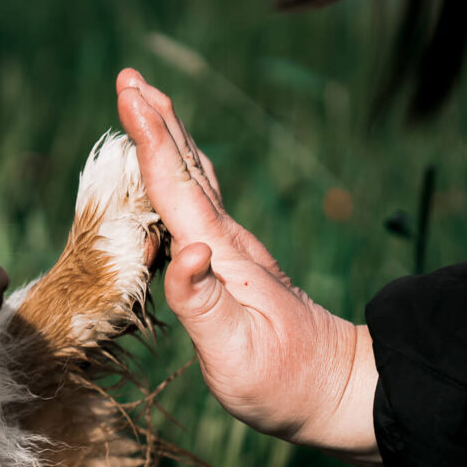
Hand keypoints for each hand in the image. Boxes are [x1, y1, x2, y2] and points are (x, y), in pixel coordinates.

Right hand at [116, 69, 380, 466]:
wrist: (337, 388)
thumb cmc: (283, 382)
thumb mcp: (237, 355)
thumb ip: (204, 304)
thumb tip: (185, 251)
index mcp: (222, 255)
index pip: (177, 187)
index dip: (150, 139)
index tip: (129, 94)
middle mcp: (227, 241)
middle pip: (188, 168)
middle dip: (158, 120)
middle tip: (130, 78)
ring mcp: (234, 248)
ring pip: (196, 178)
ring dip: (169, 138)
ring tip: (148, 104)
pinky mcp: (235, 261)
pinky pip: (198, 201)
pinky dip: (178, 171)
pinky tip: (171, 169)